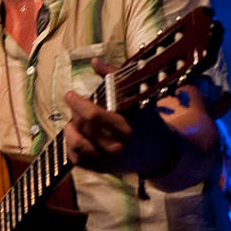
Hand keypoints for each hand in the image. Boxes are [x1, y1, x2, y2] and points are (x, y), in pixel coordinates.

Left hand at [64, 59, 176, 176]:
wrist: (159, 153)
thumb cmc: (147, 121)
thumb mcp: (137, 99)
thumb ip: (115, 79)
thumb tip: (94, 61)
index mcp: (126, 128)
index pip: (93, 116)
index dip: (77, 103)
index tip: (70, 94)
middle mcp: (116, 147)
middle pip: (83, 127)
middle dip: (75, 113)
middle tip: (76, 106)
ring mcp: (108, 161)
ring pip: (76, 145)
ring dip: (70, 130)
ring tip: (73, 121)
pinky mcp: (101, 170)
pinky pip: (76, 159)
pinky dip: (70, 146)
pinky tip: (75, 135)